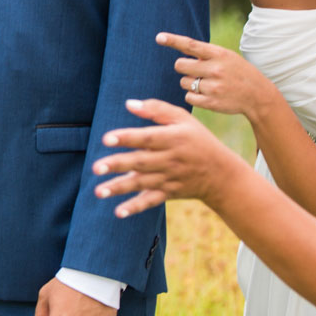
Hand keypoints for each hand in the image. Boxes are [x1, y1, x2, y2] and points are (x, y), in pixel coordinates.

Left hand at [94, 97, 237, 215]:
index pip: (146, 138)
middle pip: (140, 162)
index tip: (106, 138)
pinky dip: (135, 207)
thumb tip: (129, 104)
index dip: (127, 137)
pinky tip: (119, 212)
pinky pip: (150, 201)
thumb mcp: (182, 119)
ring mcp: (168, 178)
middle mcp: (169, 159)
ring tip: (98, 192)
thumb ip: (156, 109)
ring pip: (141, 183)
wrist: (220, 173)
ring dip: (119, 188)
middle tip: (95, 167)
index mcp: (172, 138)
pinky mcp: (168, 193)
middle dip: (117, 165)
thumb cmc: (197, 139)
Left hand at [157, 31, 279, 119]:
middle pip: (180, 66)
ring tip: (206, 83)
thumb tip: (181, 49)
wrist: (257, 95)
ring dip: (189, 83)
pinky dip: (193, 96)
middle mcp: (215, 70)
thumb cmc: (238, 72)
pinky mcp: (210, 103)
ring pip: (183, 82)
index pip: (191, 45)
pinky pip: (188, 97)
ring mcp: (213, 87)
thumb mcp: (227, 57)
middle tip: (195, 70)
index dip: (173, 40)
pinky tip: (206, 94)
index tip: (159, 37)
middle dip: (184, 68)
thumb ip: (206, 53)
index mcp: (219, 54)